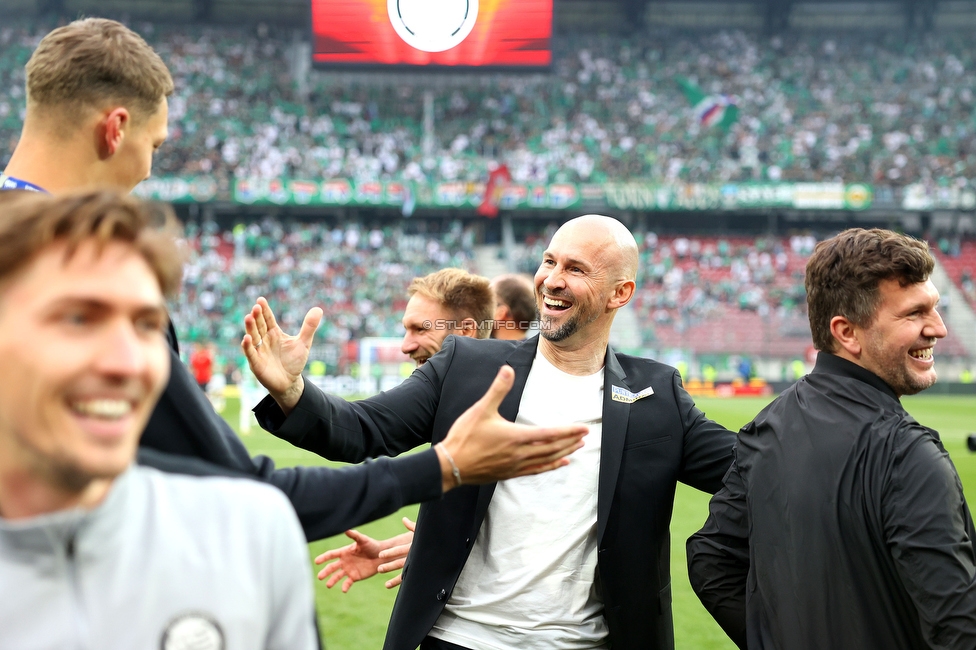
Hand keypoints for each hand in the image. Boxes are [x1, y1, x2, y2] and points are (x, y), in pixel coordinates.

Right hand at [241, 296, 321, 414]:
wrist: (289, 382)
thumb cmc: (294, 361)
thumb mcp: (304, 343)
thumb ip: (309, 327)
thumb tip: (318, 309)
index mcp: (274, 333)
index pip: (268, 319)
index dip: (264, 310)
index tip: (261, 300)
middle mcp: (264, 340)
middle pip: (259, 326)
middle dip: (257, 317)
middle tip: (256, 307)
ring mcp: (259, 351)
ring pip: (253, 337)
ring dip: (250, 328)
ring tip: (249, 317)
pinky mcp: (256, 363)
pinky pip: (250, 353)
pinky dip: (248, 346)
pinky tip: (246, 338)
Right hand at [314, 518, 415, 590]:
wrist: (382, 556)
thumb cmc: (372, 545)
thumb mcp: (363, 540)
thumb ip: (354, 535)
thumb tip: (346, 529)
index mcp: (344, 552)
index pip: (331, 555)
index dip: (323, 558)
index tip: (316, 561)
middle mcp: (344, 561)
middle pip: (332, 567)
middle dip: (325, 572)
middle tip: (319, 577)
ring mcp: (349, 570)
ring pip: (337, 576)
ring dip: (332, 580)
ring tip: (328, 585)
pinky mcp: (355, 577)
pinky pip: (348, 582)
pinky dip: (345, 586)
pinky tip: (343, 590)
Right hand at [436, 365, 587, 489]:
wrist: (451, 465)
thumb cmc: (465, 437)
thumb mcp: (481, 409)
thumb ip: (498, 389)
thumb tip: (508, 369)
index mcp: (516, 437)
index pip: (550, 433)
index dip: (569, 431)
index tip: (584, 428)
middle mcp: (520, 453)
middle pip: (553, 448)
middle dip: (571, 441)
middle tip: (585, 436)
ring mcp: (515, 466)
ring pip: (547, 460)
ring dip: (564, 453)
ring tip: (577, 448)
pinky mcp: (509, 473)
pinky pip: (536, 470)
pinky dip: (550, 466)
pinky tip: (559, 464)